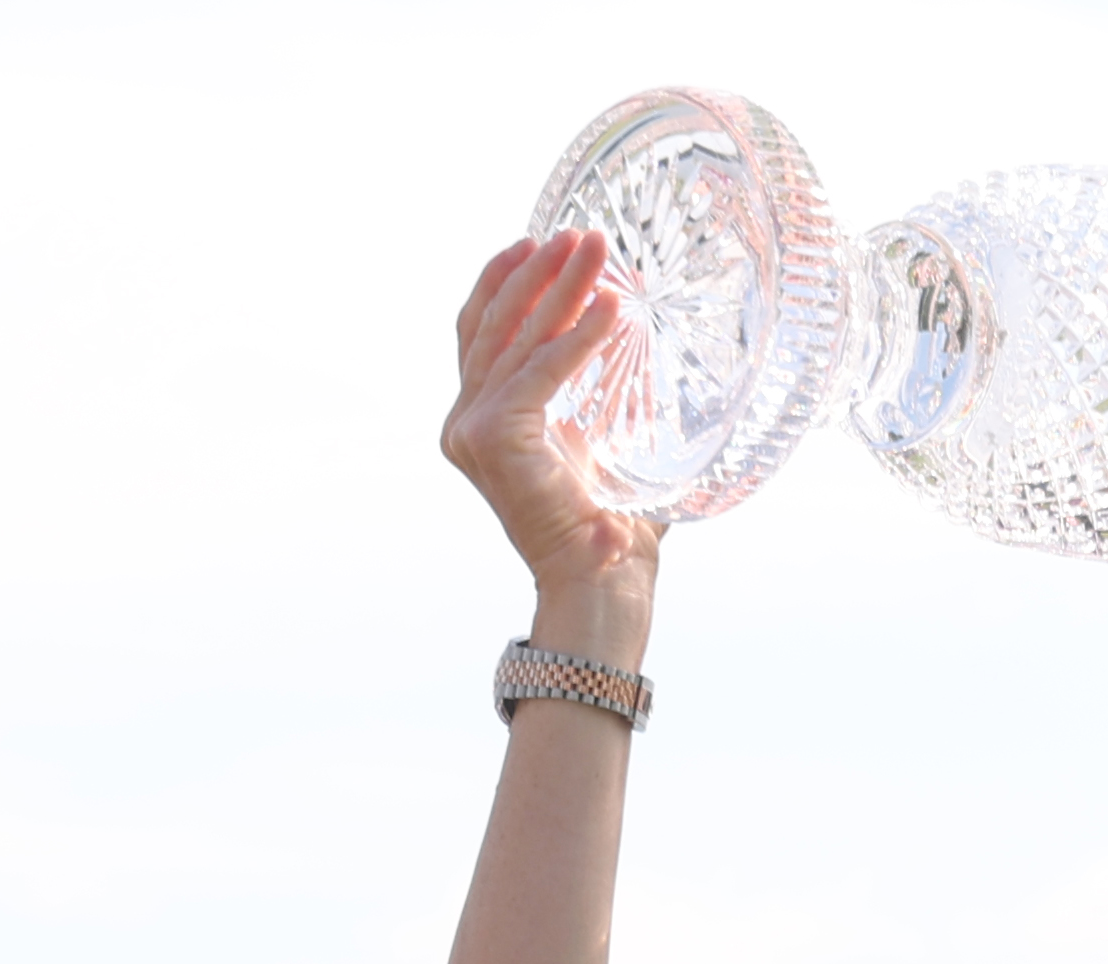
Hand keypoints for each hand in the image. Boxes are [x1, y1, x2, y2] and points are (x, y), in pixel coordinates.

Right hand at [440, 233, 664, 627]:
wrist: (601, 585)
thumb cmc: (610, 528)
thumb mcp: (599, 444)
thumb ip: (600, 397)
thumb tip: (641, 342)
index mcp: (482, 423)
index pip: (482, 334)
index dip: (507, 282)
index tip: (540, 243)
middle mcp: (466, 425)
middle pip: (496, 324)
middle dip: (540, 272)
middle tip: (583, 234)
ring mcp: (473, 431)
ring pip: (515, 336)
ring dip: (559, 287)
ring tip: (597, 250)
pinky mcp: (495, 437)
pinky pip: (540, 368)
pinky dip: (578, 334)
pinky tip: (613, 308)